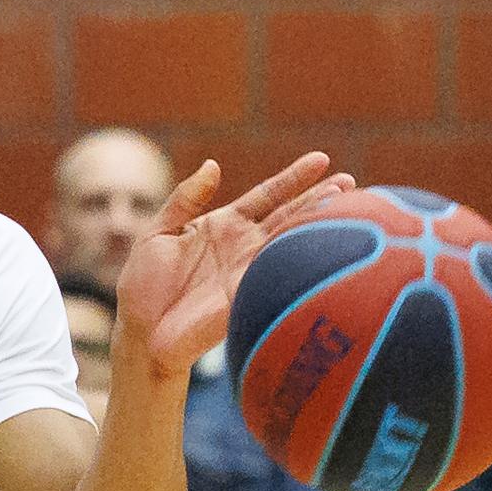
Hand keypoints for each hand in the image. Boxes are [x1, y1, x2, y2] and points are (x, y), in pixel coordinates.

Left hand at [115, 154, 357, 378]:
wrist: (140, 331)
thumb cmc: (144, 285)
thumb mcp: (158, 231)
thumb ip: (184, 199)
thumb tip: (212, 166)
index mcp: (226, 226)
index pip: (268, 195)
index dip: (294, 178)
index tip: (321, 159)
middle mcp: (244, 246)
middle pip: (289, 215)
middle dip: (319, 199)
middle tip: (351, 183)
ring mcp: (249, 271)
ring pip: (289, 241)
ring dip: (318, 224)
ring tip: (348, 204)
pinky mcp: (246, 295)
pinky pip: (275, 272)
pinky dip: (297, 258)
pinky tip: (321, 243)